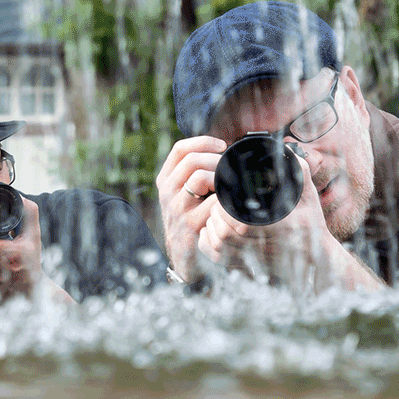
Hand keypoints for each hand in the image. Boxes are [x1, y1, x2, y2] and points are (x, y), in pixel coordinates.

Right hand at [155, 135, 227, 280]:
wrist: (184, 256)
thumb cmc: (190, 219)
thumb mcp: (183, 194)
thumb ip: (193, 173)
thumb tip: (220, 150)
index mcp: (165, 180)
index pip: (180, 149)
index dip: (203, 142)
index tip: (222, 145)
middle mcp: (167, 192)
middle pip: (191, 160)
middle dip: (216, 158)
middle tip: (229, 166)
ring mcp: (178, 208)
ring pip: (199, 177)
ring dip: (220, 177)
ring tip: (230, 183)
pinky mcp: (191, 224)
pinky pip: (213, 202)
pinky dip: (226, 198)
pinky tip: (232, 202)